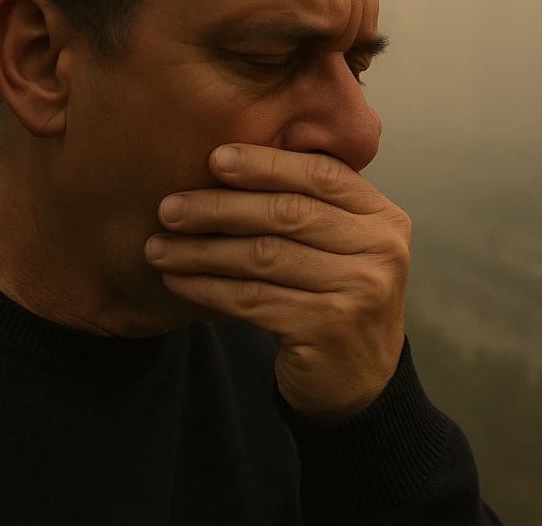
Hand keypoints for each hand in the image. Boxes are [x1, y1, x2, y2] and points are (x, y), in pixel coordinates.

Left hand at [144, 144, 410, 418]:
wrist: (360, 382)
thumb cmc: (338, 299)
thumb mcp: (343, 247)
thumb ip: (311, 206)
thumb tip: (230, 160)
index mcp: (383, 217)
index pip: (321, 176)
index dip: (266, 164)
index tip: (214, 158)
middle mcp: (380, 250)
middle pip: (288, 214)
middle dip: (220, 207)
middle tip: (169, 207)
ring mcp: (359, 291)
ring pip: (264, 257)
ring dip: (202, 251)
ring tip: (158, 247)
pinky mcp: (328, 328)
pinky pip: (253, 299)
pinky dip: (209, 288)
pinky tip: (179, 281)